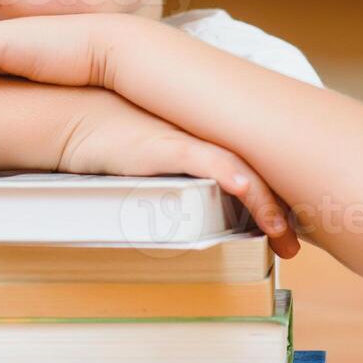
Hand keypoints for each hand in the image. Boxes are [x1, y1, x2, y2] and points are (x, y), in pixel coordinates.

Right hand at [58, 90, 299, 258]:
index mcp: (203, 138)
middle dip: (280, 211)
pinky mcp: (166, 145)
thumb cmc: (106, 140)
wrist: (70, 116)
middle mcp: (203, 136)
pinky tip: (246, 189)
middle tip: (292, 246)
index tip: (286, 228)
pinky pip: (207, 161)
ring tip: (282, 238)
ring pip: (242, 171)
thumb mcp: (150, 159)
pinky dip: (231, 175)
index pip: (253, 167)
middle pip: (257, 171)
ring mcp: (187, 138)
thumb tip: (188, 214)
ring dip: (266, 206)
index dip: (275, 197)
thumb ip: (174, 179)